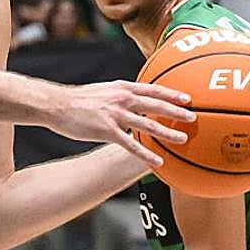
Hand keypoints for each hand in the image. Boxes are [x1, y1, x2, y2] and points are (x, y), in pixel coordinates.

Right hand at [48, 80, 193, 167]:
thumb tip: (130, 98)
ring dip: (167, 133)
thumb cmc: (77, 99)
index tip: (187, 97)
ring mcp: (115, 115)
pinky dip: (146, 153)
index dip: (171, 93)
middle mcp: (122, 99)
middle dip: (176, 111)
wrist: (56, 104)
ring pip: (147, 125)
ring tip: (182, 139)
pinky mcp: (107, 131)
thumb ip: (118, 94)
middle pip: (155, 105)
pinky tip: (157, 161)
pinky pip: (131, 144)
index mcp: (121, 87)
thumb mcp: (102, 90)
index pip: (152, 89)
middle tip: (193, 117)